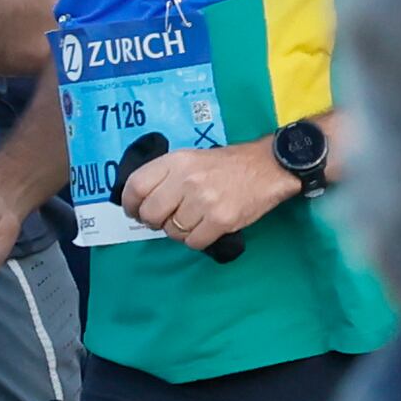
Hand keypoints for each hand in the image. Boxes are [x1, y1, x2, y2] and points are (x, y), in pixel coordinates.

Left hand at [123, 140, 299, 254]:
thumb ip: (166, 176)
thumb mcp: (192, 158)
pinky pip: (193, 242)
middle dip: (155, 222)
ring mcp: (205, 200)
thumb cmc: (228, 164)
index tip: (135, 211)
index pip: (136, 186)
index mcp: (177, 161)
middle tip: (167, 219)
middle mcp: (187, 179)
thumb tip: (140, 205)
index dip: (130, 204)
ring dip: (180, 231)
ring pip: (173, 231)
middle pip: (151, 214)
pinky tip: (207, 228)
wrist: (270, 166)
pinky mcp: (222, 219)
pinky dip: (197, 240)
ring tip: (195, 219)